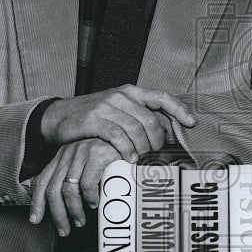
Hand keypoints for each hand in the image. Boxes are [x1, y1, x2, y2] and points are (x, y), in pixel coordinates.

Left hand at [29, 138, 122, 235]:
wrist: (131, 141)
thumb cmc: (110, 159)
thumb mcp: (85, 167)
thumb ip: (72, 179)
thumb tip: (61, 205)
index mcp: (62, 156)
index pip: (42, 180)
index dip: (37, 202)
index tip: (35, 220)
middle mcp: (69, 153)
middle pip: (53, 189)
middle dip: (57, 214)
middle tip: (64, 230)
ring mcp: (82, 152)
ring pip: (68, 189)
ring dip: (74, 210)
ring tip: (80, 221)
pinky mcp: (98, 155)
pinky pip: (87, 184)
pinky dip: (89, 198)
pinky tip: (94, 204)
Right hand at [41, 85, 195, 161]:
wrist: (59, 117)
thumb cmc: (93, 117)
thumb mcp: (117, 110)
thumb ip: (137, 116)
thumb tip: (164, 132)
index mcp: (131, 92)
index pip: (162, 97)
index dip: (179, 110)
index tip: (192, 123)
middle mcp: (121, 96)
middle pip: (151, 119)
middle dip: (158, 140)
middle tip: (157, 154)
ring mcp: (106, 106)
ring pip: (136, 129)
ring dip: (143, 148)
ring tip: (142, 159)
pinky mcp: (94, 119)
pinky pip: (118, 136)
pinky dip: (126, 150)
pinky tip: (128, 158)